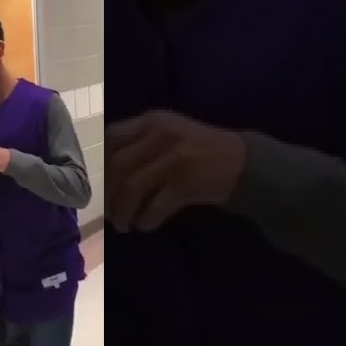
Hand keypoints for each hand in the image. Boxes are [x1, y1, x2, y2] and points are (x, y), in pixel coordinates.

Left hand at [105, 110, 246, 231]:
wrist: (245, 163)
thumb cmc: (201, 151)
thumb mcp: (169, 134)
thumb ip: (140, 143)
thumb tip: (106, 173)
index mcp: (153, 120)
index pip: (112, 138)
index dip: (101, 164)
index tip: (103, 184)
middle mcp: (160, 135)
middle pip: (118, 166)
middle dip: (109, 195)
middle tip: (110, 213)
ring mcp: (174, 158)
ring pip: (132, 187)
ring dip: (123, 211)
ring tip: (125, 225)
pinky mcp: (186, 182)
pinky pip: (154, 205)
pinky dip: (146, 219)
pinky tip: (146, 225)